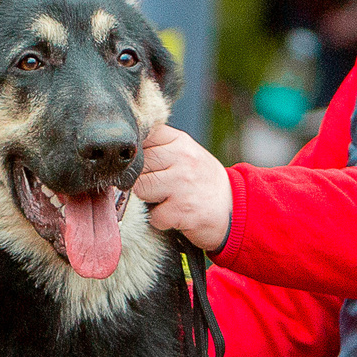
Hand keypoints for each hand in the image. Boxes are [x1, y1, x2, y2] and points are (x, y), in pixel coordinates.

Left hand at [134, 124, 231, 253]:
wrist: (234, 209)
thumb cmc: (202, 181)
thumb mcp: (187, 154)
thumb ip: (159, 147)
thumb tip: (122, 154)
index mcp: (180, 141)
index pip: (143, 136)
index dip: (135, 152)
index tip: (139, 163)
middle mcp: (182, 159)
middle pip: (137, 165)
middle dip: (140, 179)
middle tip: (158, 187)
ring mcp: (182, 185)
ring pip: (140, 189)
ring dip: (148, 200)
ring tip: (166, 200)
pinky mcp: (182, 210)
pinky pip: (153, 215)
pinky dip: (160, 220)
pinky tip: (175, 214)